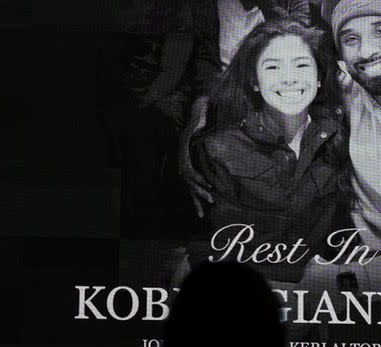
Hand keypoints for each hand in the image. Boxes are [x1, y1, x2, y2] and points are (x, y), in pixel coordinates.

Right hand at [179, 97, 213, 217]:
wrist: (168, 139)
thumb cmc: (182, 130)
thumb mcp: (189, 122)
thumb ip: (197, 113)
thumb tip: (205, 98)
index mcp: (183, 159)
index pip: (190, 171)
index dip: (199, 179)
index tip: (208, 184)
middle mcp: (181, 170)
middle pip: (190, 184)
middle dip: (200, 192)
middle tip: (211, 198)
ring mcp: (181, 176)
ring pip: (188, 191)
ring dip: (196, 201)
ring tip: (201, 214)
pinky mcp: (185, 180)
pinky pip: (189, 193)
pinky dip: (194, 202)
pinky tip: (199, 213)